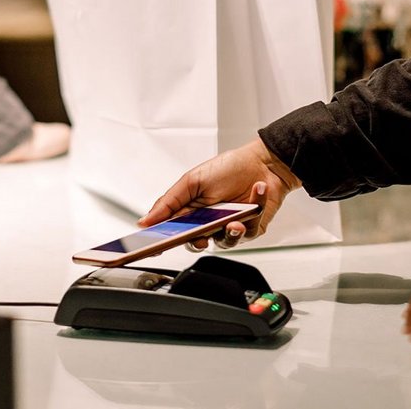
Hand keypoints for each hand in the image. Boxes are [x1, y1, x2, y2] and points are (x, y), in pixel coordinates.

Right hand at [140, 138, 300, 249]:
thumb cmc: (229, 167)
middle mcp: (207, 223)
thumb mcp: (192, 180)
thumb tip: (145, 221)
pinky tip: (254, 195)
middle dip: (197, 241)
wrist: (264, 163)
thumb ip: (168, 202)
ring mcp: (227, 227)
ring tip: (234, 218)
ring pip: (222, 243)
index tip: (155, 248)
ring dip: (228, 230)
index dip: (161, 243)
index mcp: (190, 211)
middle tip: (199, 235)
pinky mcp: (249, 230)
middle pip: (195, 243)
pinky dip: (251, 214)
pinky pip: (246, 233)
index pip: (171, 232)